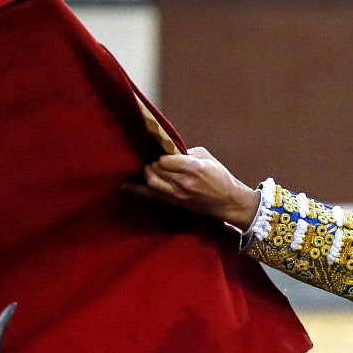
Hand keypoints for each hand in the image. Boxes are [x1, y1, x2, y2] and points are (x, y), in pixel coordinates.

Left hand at [124, 147, 260, 230]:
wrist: (228, 202)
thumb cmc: (220, 176)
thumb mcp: (206, 157)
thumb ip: (185, 152)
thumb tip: (167, 149)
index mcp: (193, 168)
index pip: (164, 160)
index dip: (163, 157)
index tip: (166, 156)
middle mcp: (183, 183)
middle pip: (156, 170)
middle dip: (154, 164)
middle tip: (158, 163)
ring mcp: (178, 195)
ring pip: (151, 182)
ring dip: (148, 173)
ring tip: (152, 170)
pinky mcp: (175, 203)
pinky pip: (151, 196)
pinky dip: (136, 191)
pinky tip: (124, 187)